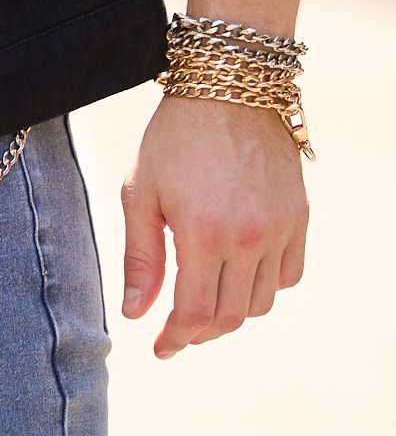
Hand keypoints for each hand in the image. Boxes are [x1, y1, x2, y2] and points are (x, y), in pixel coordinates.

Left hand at [119, 92, 308, 357]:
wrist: (228, 87)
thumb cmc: (174, 137)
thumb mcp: (141, 191)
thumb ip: (140, 256)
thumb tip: (136, 313)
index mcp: (203, 233)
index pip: (195, 313)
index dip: (176, 339)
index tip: (160, 348)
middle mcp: (248, 237)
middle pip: (230, 316)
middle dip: (201, 332)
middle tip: (178, 329)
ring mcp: (279, 228)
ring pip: (261, 301)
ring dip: (232, 311)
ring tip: (206, 298)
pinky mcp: (299, 217)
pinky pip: (289, 274)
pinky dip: (266, 286)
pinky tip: (240, 274)